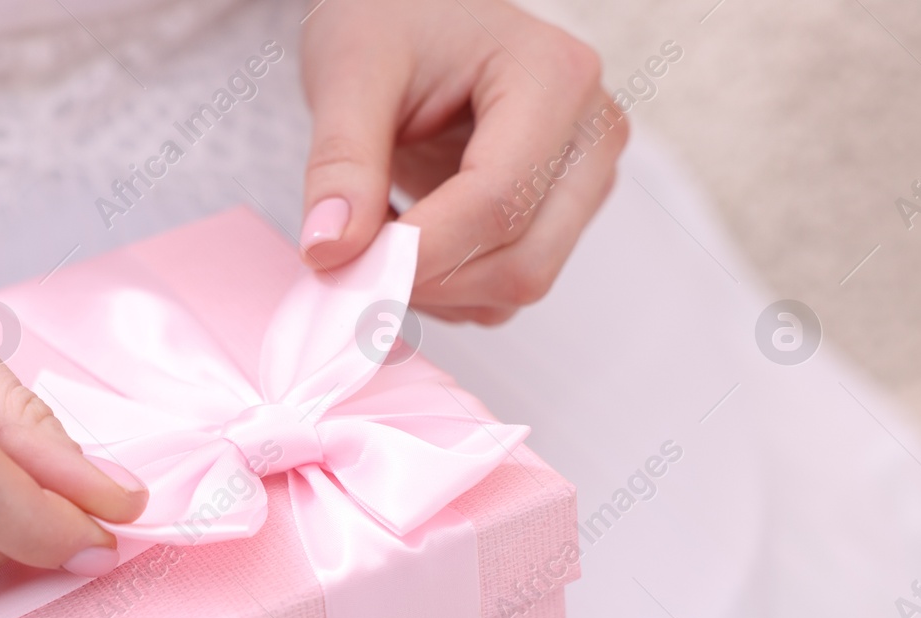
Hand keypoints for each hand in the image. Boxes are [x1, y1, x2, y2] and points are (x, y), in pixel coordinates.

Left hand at [299, 0, 626, 323]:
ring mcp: (581, 181)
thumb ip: (341, 163)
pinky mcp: (557, 216)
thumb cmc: (393, 17)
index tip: (347, 265)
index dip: (420, 251)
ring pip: (518, 284)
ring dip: (436, 288)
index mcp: (554, 77)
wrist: (411, 11)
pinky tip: (405, 239)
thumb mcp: (350, 72)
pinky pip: (505, 288)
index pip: (497, 201)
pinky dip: (446, 287)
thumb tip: (332, 251)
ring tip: (377, 234)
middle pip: (523, 262)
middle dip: (430, 279)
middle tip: (351, 261)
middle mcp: (589, 135)